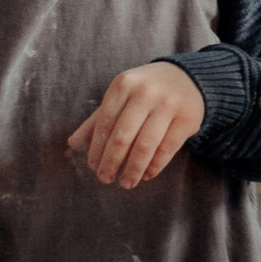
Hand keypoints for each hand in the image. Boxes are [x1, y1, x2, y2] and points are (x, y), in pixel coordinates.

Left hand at [67, 61, 204, 186]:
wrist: (187, 78)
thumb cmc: (144, 91)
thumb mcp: (119, 97)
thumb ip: (97, 120)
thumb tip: (73, 144)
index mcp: (124, 85)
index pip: (105, 123)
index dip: (97, 148)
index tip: (93, 167)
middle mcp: (146, 92)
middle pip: (123, 136)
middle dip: (111, 162)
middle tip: (105, 179)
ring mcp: (168, 105)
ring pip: (145, 145)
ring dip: (133, 169)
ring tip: (126, 183)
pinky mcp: (187, 118)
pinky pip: (167, 149)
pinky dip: (155, 166)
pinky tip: (146, 175)